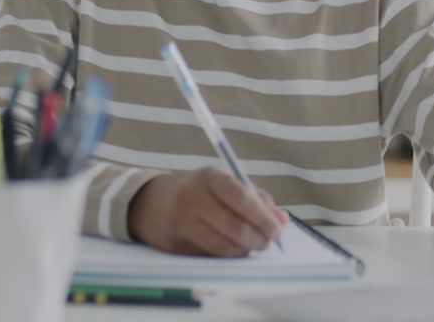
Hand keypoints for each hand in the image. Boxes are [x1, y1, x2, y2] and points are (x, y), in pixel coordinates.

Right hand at [127, 167, 286, 256]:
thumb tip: (282, 219)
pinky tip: (234, 250)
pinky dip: (228, 256)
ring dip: (245, 250)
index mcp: (211, 177)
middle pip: (236, 225)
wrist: (150, 202)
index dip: (262, 216)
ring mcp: (183, 222)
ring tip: (252, 246)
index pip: (242, 197)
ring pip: (225, 245)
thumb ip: (255, 198)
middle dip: (258, 238)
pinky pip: (211, 255)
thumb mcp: (224, 184)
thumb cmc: (197, 191)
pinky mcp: (177, 244)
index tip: (276, 228)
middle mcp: (194, 197)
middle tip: (268, 242)